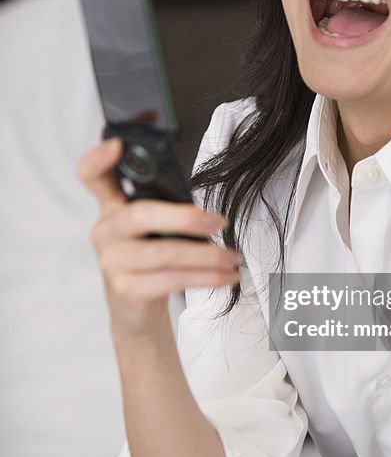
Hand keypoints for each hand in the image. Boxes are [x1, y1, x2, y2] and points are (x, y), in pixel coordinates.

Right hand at [77, 137, 240, 337]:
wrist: (137, 311)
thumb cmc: (151, 262)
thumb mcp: (153, 230)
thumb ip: (165, 209)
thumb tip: (206, 209)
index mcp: (112, 207)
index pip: (92, 176)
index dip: (98, 159)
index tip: (117, 145)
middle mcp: (106, 231)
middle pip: (142, 215)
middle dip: (187, 218)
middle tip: (220, 222)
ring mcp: (112, 261)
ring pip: (166, 252)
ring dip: (208, 256)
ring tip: (231, 257)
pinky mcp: (126, 289)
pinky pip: (173, 279)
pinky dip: (207, 277)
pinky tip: (224, 276)